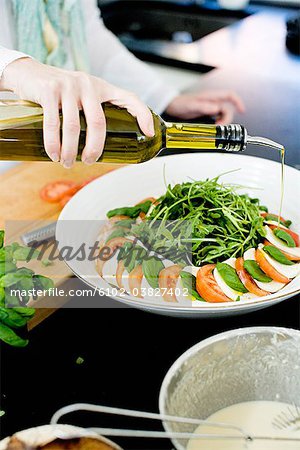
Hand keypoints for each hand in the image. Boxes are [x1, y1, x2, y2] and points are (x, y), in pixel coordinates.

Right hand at [0, 58, 153, 166]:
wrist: (27, 73)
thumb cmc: (59, 92)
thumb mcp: (82, 96)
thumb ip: (94, 111)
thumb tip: (106, 143)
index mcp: (101, 87)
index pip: (129, 98)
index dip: (143, 115)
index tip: (149, 134)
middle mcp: (88, 84)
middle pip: (98, 123)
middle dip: (94, 148)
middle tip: (88, 162)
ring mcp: (68, 86)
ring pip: (73, 127)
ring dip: (70, 150)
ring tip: (66, 162)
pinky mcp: (49, 90)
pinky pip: (53, 122)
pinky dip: (53, 143)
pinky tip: (53, 154)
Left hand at [165, 90, 244, 124]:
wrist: (171, 107)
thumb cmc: (180, 104)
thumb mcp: (192, 105)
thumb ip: (204, 107)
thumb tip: (216, 109)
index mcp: (211, 96)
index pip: (230, 95)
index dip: (238, 102)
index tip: (242, 111)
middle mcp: (212, 101)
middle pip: (228, 109)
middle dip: (227, 118)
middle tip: (220, 127)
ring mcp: (209, 107)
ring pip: (223, 114)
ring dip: (222, 122)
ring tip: (216, 128)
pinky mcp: (206, 113)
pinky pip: (217, 117)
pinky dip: (218, 123)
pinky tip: (214, 127)